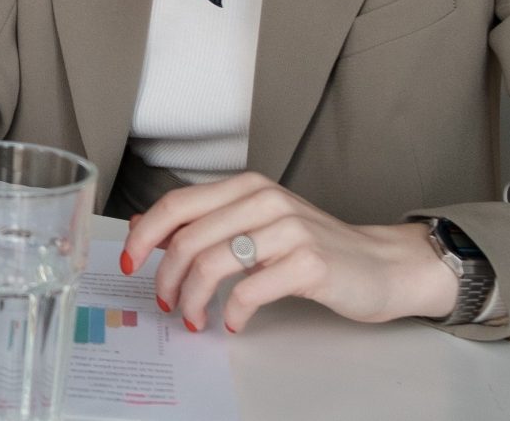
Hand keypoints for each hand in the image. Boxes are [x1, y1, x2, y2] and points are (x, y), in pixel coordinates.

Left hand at [120, 173, 458, 332]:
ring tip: (195, 318)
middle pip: (188, 239)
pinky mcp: (308, 263)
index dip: (144, 234)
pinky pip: (249, 291)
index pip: (177, 204)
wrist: (381, 264)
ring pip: (212, 265)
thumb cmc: (315, 247)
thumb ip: (205, 223)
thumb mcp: (255, 224)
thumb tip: (143, 227)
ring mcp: (288, 230)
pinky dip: (233, 313)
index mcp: (246, 187)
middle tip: (166, 303)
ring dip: (193, 300)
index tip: (128, 261)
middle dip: (166, 278)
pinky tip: (235, 322)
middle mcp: (265, 200)